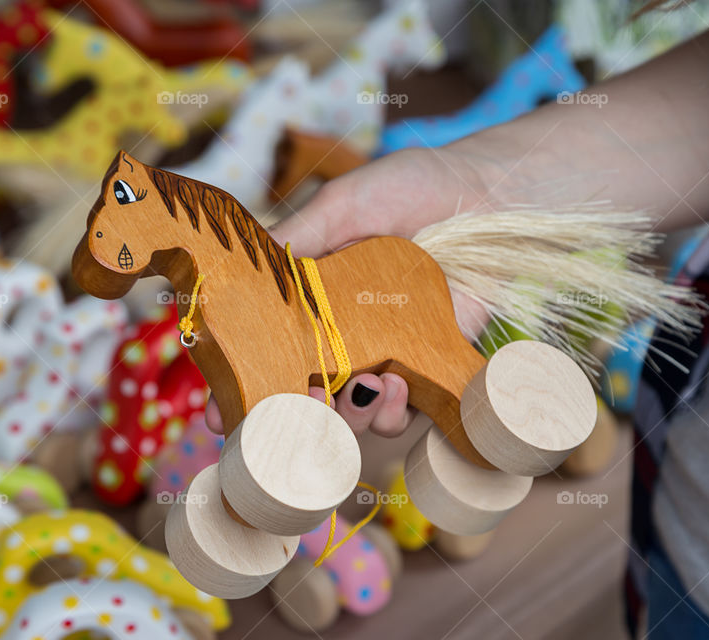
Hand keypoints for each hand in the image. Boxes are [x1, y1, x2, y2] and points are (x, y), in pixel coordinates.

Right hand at [205, 147, 491, 436]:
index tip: (222, 410)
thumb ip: (296, 241)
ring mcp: (388, 354)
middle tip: (296, 411)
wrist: (485, 191)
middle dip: (294, 417)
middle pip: (307, 395)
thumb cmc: (412, 188)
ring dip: (347, 418)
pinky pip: (409, 410)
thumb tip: (239, 273)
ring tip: (356, 391)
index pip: (268, 349)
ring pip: (355, 413)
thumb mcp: (342, 205)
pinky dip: (394, 412)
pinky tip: (393, 385)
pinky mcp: (432, 364)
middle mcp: (345, 336)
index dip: (243, 384)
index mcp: (314, 299)